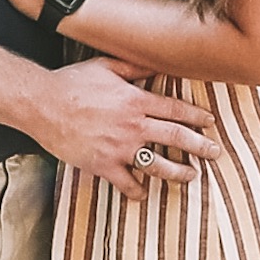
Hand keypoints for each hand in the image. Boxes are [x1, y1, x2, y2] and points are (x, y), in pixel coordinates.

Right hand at [33, 60, 211, 196]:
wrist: (43, 104)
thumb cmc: (72, 83)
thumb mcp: (106, 67)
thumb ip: (133, 69)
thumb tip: (155, 66)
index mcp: (136, 100)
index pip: (175, 109)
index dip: (195, 116)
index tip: (209, 122)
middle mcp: (133, 126)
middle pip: (176, 137)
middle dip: (200, 146)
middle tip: (216, 152)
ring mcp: (119, 148)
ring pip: (158, 165)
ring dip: (178, 172)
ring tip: (192, 176)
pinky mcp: (103, 165)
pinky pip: (126, 183)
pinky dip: (137, 190)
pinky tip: (144, 194)